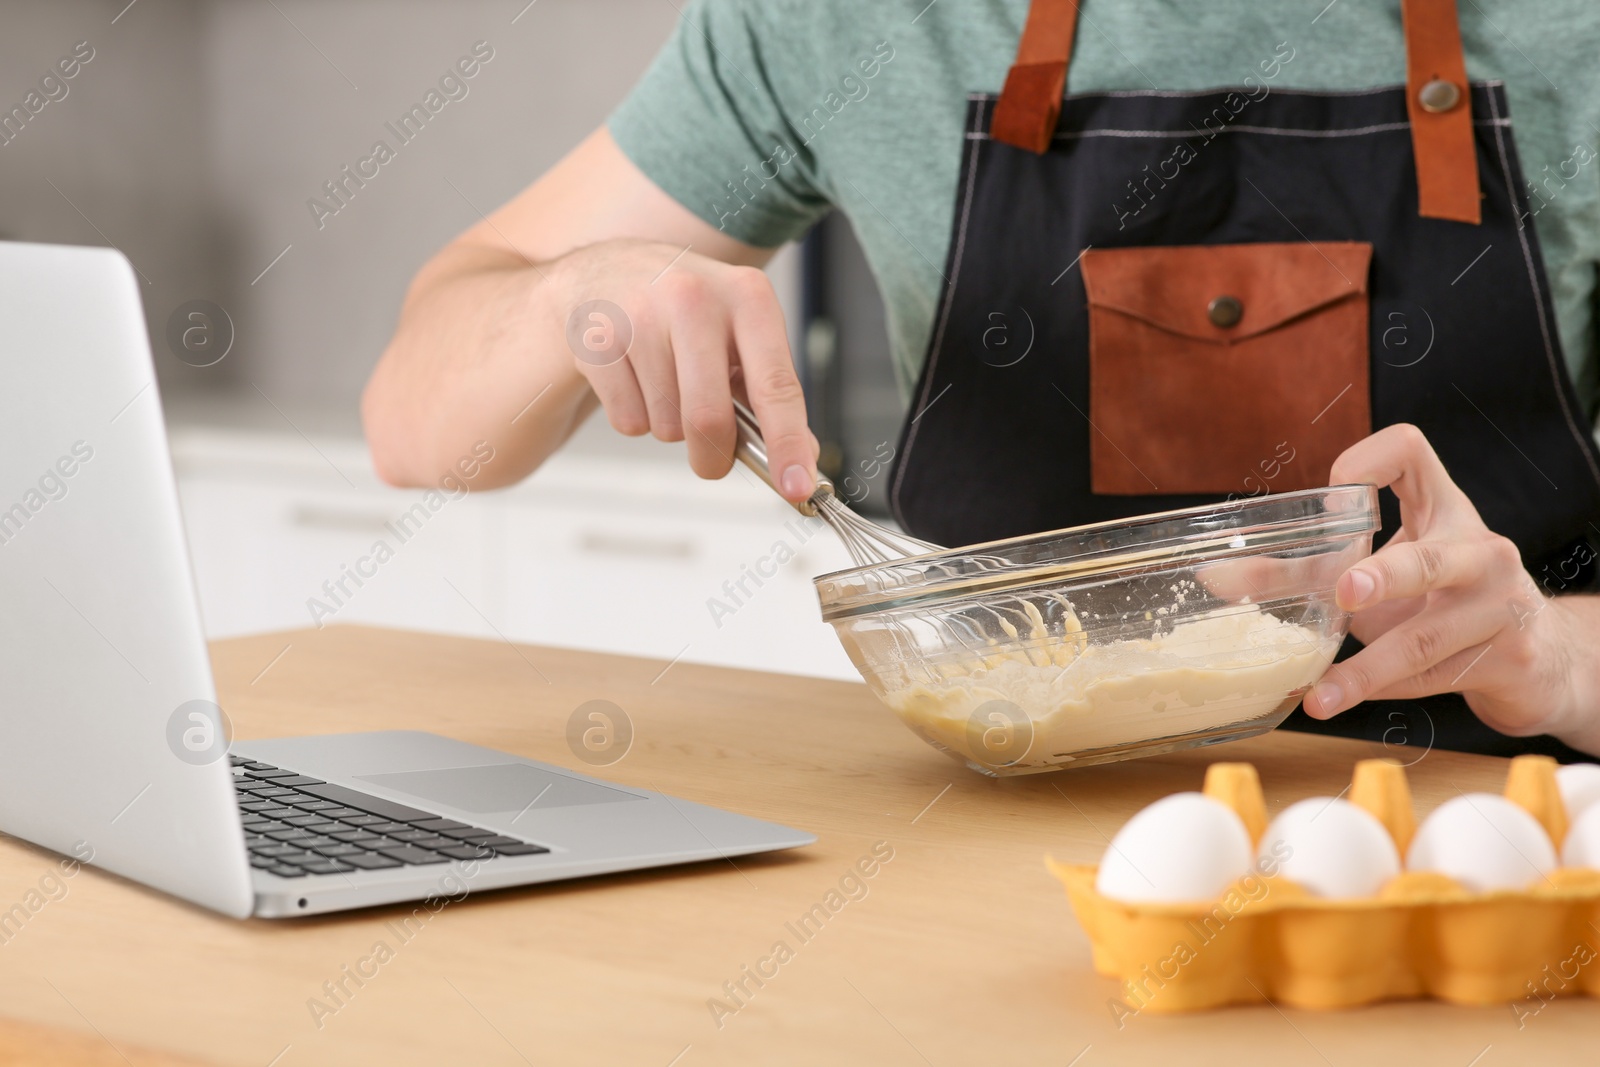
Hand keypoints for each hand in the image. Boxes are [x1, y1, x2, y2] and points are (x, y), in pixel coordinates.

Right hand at [552, 239, 818, 501]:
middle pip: (709, 419)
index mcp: (747, 296)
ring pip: (666, 427)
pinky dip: (637, 418)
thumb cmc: (688, 309)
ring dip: (671, 428)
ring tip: (666, 384)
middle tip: (711, 461)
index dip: (787, 443)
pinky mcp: (597, 339)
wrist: (608, 272)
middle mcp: (695, 298)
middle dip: (712, 458)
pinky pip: (628, 421)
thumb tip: (800, 455)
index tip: (797, 487)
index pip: (775, 384)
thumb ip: (771, 392)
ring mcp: (640, 315)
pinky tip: (635, 379)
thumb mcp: (741, 330)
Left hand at [1302, 424, 1591, 741]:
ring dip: (1366, 670)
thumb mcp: (1378, 573)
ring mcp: (1501, 606)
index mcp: (1442, 509)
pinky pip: (1435, 679)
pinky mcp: (1508, 660)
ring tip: (1320, 695)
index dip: (1367, 463)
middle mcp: (1479, 551)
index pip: (1411, 452)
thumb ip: (1298, 572)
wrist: (1536, 656)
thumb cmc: (1440, 600)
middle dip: (1389, 574)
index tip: (1333, 492)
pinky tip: (1346, 699)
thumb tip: (1213, 578)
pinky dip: (1383, 692)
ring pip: (1426, 639)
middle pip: (1433, 556)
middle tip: (1344, 591)